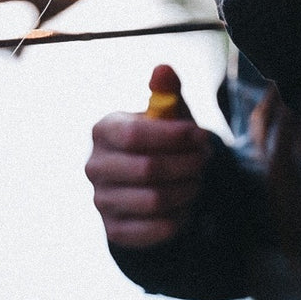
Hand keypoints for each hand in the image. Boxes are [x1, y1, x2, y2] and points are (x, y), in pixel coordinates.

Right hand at [85, 67, 211, 247]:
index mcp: (103, 130)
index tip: (203, 136)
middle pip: (148, 170)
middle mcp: (95, 166)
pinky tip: (185, 203)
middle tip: (206, 160)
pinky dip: (179, 217)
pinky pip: (155, 229)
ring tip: (197, 180)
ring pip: (154, 201)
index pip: (135, 135)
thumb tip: (163, 69)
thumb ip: (166, 91)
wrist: (147, 183)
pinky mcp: (114, 231)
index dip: (174, 137)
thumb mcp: (165, 114)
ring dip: (186, 190)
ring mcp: (101, 200)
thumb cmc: (159, 140)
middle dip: (186, 164)